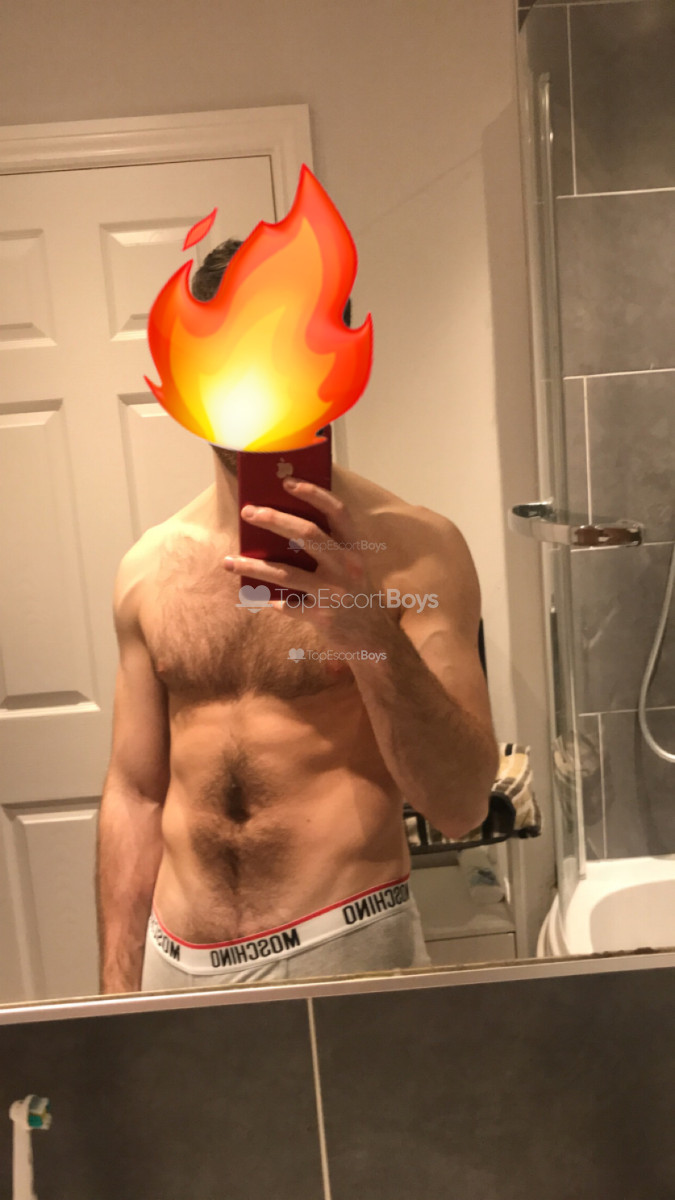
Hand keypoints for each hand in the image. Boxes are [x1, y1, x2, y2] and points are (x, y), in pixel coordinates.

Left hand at [223, 476, 393, 654]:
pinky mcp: (322, 616)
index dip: (314, 494)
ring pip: (286, 572)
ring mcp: (335, 591)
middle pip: (307, 533)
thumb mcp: (353, 569)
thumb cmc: (356, 598)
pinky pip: (286, 605)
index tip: (288, 482)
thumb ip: (328, 550)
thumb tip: (281, 532)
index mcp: (355, 549)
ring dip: (253, 566)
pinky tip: (255, 597)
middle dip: (274, 520)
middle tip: (249, 511)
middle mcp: (347, 566)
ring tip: (228, 561)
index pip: (338, 512)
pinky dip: (269, 601)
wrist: (374, 641)